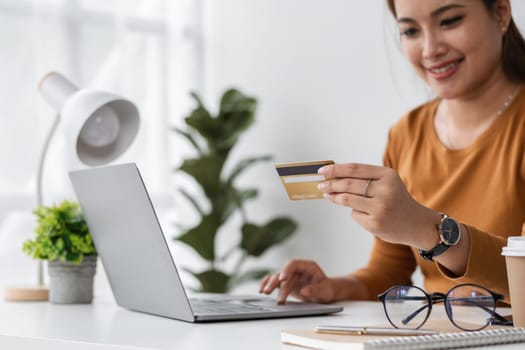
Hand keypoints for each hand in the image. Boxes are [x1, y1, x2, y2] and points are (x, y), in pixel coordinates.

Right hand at [259, 260, 334, 303]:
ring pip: (277, 278)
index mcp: (307, 266)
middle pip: (283, 272)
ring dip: (271, 285)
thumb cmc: (326, 290)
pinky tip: (261, 291)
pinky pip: (275, 283)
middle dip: (276, 281)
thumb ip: (315, 290)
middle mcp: (297, 269)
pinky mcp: (286, 284)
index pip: (294, 264)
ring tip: (265, 293)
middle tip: (269, 291)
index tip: (282, 278)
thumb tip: (304, 290)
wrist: (325, 294)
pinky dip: (268, 285)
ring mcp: (290, 276)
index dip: (286, 270)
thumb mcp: (324, 291)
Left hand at [318, 163, 438, 247]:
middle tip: (322, 185)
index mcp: (387, 175)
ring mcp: (380, 208)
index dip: (336, 169)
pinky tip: (363, 214)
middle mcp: (385, 190)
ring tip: (329, 196)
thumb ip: (364, 178)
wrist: (417, 224)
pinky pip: (355, 215)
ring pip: (348, 200)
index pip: (355, 169)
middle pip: (349, 184)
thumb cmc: (396, 200)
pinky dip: (354, 213)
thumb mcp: (387, 183)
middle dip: (331, 184)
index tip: (322, 170)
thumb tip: (334, 177)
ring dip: (335, 198)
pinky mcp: (375, 223)